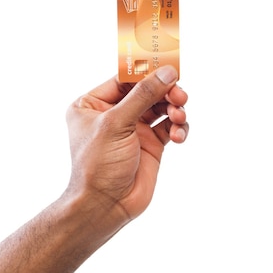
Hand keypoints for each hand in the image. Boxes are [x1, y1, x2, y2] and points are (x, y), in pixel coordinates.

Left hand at [65, 65, 188, 221]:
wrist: (106, 206)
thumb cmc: (98, 165)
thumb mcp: (116, 123)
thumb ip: (143, 95)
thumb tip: (166, 72)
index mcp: (93, 104)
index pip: (124, 79)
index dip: (147, 71)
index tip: (169, 66)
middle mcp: (113, 114)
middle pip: (147, 90)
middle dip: (165, 92)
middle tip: (179, 96)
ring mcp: (133, 129)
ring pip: (162, 107)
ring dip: (175, 108)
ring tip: (179, 118)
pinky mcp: (151, 145)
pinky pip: (170, 127)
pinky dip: (179, 127)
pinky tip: (179, 136)